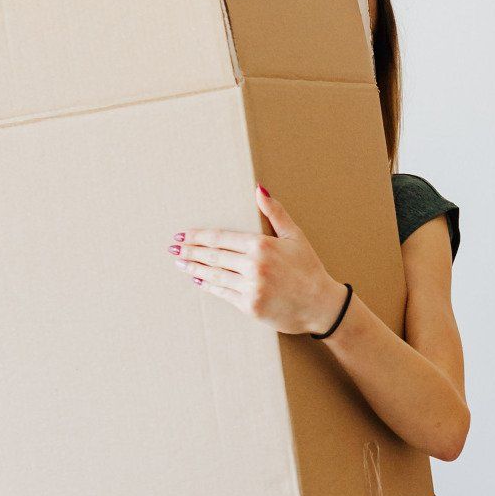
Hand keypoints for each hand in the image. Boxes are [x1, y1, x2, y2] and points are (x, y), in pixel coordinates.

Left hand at [171, 188, 350, 338]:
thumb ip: (275, 212)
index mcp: (262, 246)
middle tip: (173, 249)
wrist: (321, 305)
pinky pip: (223, 294)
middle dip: (190, 251)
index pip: (221, 238)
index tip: (182, 235)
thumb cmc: (309, 268)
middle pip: (213, 256)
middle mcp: (254, 266)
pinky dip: (208, 286)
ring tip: (180, 263)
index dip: (198, 236)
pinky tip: (198, 281)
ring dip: (194, 269)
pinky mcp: (250, 307)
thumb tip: (258, 188)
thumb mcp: (294, 236)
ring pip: (214, 275)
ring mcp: (251, 288)